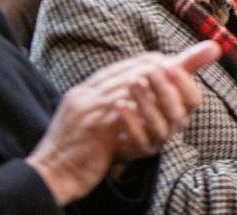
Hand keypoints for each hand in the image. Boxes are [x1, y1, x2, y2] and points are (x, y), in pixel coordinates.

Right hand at [27, 41, 219, 205]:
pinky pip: (124, 110)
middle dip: (164, 69)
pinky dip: (146, 110)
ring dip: (159, 88)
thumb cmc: (77, 149)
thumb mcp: (96, 119)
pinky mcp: (93, 126)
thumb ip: (120, 102)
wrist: (50, 173)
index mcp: (89, 88)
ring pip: (133, 84)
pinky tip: (160, 114)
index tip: (178, 63)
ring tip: (177, 92)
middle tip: (186, 72)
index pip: (127, 65)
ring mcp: (88, 107)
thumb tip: (144, 94)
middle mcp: (88, 92)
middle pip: (134, 69)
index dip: (156, 62)